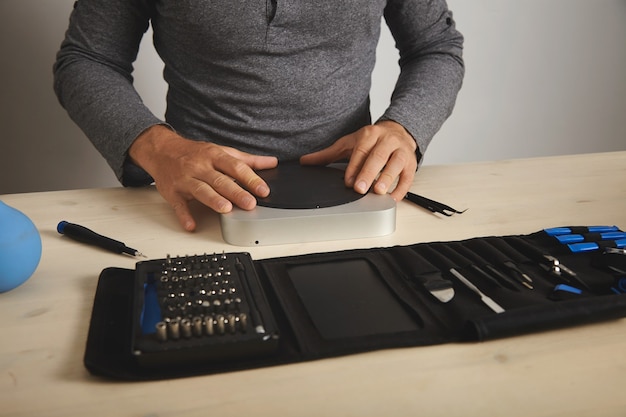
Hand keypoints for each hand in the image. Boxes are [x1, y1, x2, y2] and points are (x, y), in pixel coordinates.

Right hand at [128, 125, 277, 230]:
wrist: (162, 150)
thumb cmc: (194, 153)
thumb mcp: (221, 152)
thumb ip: (247, 160)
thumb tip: (271, 162)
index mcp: (214, 156)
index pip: (235, 167)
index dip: (250, 179)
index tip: (263, 190)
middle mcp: (200, 167)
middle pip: (220, 180)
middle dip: (235, 192)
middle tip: (250, 203)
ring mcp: (185, 179)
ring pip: (201, 190)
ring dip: (213, 200)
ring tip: (226, 209)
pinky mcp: (172, 192)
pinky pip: (178, 205)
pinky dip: (184, 215)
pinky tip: (191, 224)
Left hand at [299, 120, 417, 201]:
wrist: (399, 131)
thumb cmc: (372, 140)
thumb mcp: (349, 144)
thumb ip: (328, 155)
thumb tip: (305, 161)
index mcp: (370, 134)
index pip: (361, 150)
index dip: (354, 167)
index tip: (348, 182)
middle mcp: (387, 141)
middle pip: (378, 156)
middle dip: (369, 173)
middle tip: (360, 188)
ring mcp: (401, 151)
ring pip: (396, 164)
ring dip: (387, 178)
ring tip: (378, 191)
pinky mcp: (412, 163)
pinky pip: (408, 176)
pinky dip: (401, 188)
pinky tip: (392, 198)